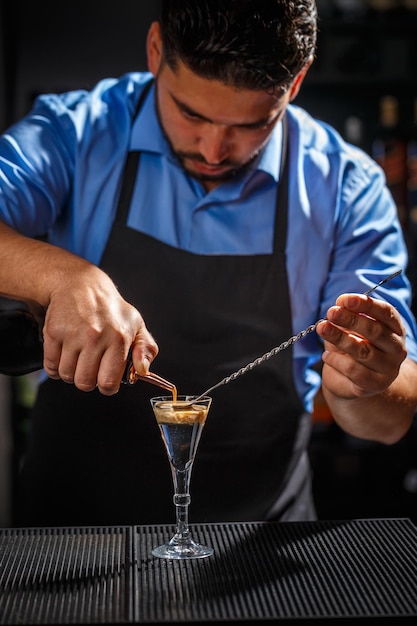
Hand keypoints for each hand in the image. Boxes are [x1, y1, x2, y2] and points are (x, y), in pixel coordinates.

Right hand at [42, 264, 157, 394]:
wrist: (81, 284)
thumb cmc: (110, 308)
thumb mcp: (136, 324)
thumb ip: (146, 349)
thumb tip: (143, 370)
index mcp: (119, 338)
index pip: (108, 382)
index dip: (107, 386)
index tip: (106, 380)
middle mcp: (96, 337)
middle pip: (85, 383)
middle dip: (88, 381)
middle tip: (91, 368)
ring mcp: (73, 335)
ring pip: (67, 375)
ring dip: (71, 373)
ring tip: (78, 358)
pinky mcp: (54, 332)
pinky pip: (50, 366)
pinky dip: (55, 366)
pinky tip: (65, 355)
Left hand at [316, 293, 406, 400]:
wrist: (353, 381)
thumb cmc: (354, 347)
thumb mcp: (351, 329)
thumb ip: (348, 317)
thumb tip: (339, 306)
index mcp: (395, 328)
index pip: (386, 313)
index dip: (366, 304)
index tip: (345, 300)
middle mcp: (397, 348)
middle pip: (375, 331)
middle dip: (351, 320)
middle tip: (331, 312)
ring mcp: (388, 368)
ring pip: (363, 351)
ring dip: (340, 338)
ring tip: (322, 328)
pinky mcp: (375, 384)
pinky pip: (354, 370)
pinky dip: (336, 360)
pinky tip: (326, 355)